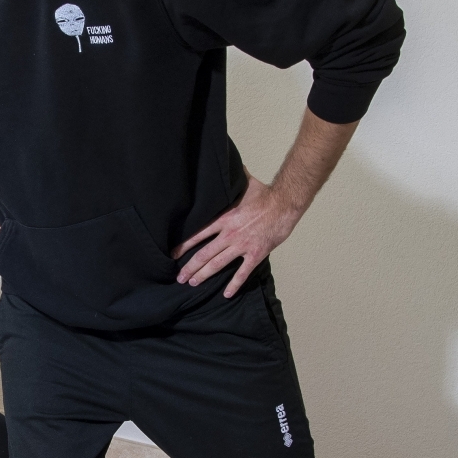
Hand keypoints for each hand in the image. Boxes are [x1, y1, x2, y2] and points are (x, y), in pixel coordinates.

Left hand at [174, 171, 303, 296]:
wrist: (285, 204)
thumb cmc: (265, 194)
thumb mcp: (243, 184)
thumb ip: (230, 179)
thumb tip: (223, 162)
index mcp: (224, 219)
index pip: (198, 234)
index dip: (184, 245)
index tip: (173, 254)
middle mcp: (229, 234)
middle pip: (204, 254)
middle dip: (190, 267)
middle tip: (179, 277)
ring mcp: (242, 245)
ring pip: (218, 264)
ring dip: (204, 275)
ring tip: (193, 283)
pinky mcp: (256, 254)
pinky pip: (242, 272)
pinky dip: (234, 284)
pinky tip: (226, 294)